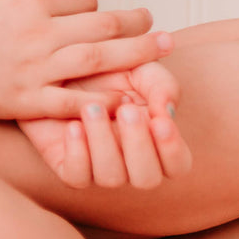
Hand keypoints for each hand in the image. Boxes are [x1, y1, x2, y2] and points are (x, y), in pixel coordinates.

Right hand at [0, 0, 173, 119]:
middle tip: (157, 26)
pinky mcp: (27, 101)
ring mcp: (33, 70)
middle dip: (136, 25)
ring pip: (98, 62)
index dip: (97, 4)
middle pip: (102, 28)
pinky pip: (75, 102)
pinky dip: (104, 101)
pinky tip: (127, 99)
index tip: (99, 13)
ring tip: (162, 53)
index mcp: (26, 0)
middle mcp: (36, 33)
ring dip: (137, 57)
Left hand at [17, 62, 192, 188]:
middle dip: (138, 146)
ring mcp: (99, 166)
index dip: (173, 149)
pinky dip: (77, 154)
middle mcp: (131, 162)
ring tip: (91, 108)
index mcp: (156, 142)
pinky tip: (73, 126)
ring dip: (104, 143)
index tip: (161, 121)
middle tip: (127, 109)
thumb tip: (167, 110)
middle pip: (146, 178)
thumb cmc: (109, 66)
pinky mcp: (68, 164)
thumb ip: (161, 85)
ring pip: (110, 177)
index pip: (178, 165)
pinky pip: (76, 176)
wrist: (60, 61)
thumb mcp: (140, 67)